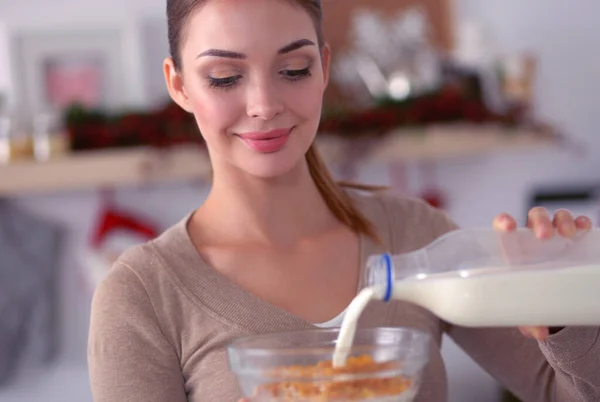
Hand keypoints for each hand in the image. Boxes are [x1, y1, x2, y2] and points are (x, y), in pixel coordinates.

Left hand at [493, 207, 592, 340]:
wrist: (548, 289)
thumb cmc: (529, 290)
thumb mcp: (525, 303)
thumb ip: (527, 317)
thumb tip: (538, 333)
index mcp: (513, 246)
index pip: (502, 225)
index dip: (504, 221)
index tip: (509, 226)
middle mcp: (532, 235)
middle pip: (534, 217)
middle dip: (540, 221)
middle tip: (545, 236)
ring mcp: (554, 233)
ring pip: (556, 216)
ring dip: (562, 220)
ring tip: (568, 233)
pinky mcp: (573, 238)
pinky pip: (578, 223)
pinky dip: (582, 222)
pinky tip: (585, 227)